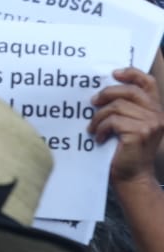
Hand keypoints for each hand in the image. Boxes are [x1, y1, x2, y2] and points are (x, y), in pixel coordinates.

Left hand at [89, 67, 163, 184]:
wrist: (131, 178)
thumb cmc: (125, 152)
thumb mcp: (127, 126)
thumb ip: (125, 109)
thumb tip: (102, 92)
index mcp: (156, 110)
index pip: (148, 83)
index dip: (131, 74)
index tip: (114, 73)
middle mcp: (157, 115)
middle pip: (129, 92)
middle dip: (107, 94)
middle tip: (93, 102)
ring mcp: (151, 124)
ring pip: (117, 107)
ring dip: (99, 117)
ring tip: (93, 129)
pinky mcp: (139, 133)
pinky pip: (112, 121)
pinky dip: (100, 128)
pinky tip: (97, 137)